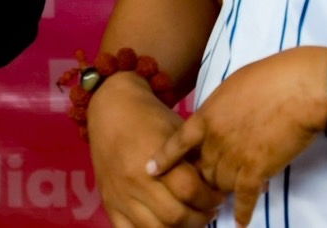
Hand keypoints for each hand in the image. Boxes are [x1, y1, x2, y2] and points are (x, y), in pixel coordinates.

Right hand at [89, 74, 223, 227]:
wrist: (111, 110)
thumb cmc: (150, 118)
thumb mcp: (177, 130)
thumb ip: (193, 159)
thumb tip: (213, 187)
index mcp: (155, 157)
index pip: (189, 190)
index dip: (210, 197)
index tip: (218, 196)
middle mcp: (136, 180)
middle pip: (175, 215)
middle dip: (200, 217)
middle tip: (208, 209)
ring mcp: (120, 196)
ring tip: (190, 219)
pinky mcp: (109, 205)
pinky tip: (165, 226)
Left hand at [146, 47, 326, 227]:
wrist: (297, 88)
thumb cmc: (269, 77)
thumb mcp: (232, 87)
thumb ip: (220, 108)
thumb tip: (219, 118)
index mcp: (205, 117)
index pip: (178, 143)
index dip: (164, 159)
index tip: (150, 171)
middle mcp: (214, 140)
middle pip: (200, 169)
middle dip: (205, 176)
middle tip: (212, 181)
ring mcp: (234, 156)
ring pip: (220, 184)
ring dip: (226, 188)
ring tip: (234, 190)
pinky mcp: (256, 169)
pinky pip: (244, 196)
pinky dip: (244, 211)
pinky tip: (242, 222)